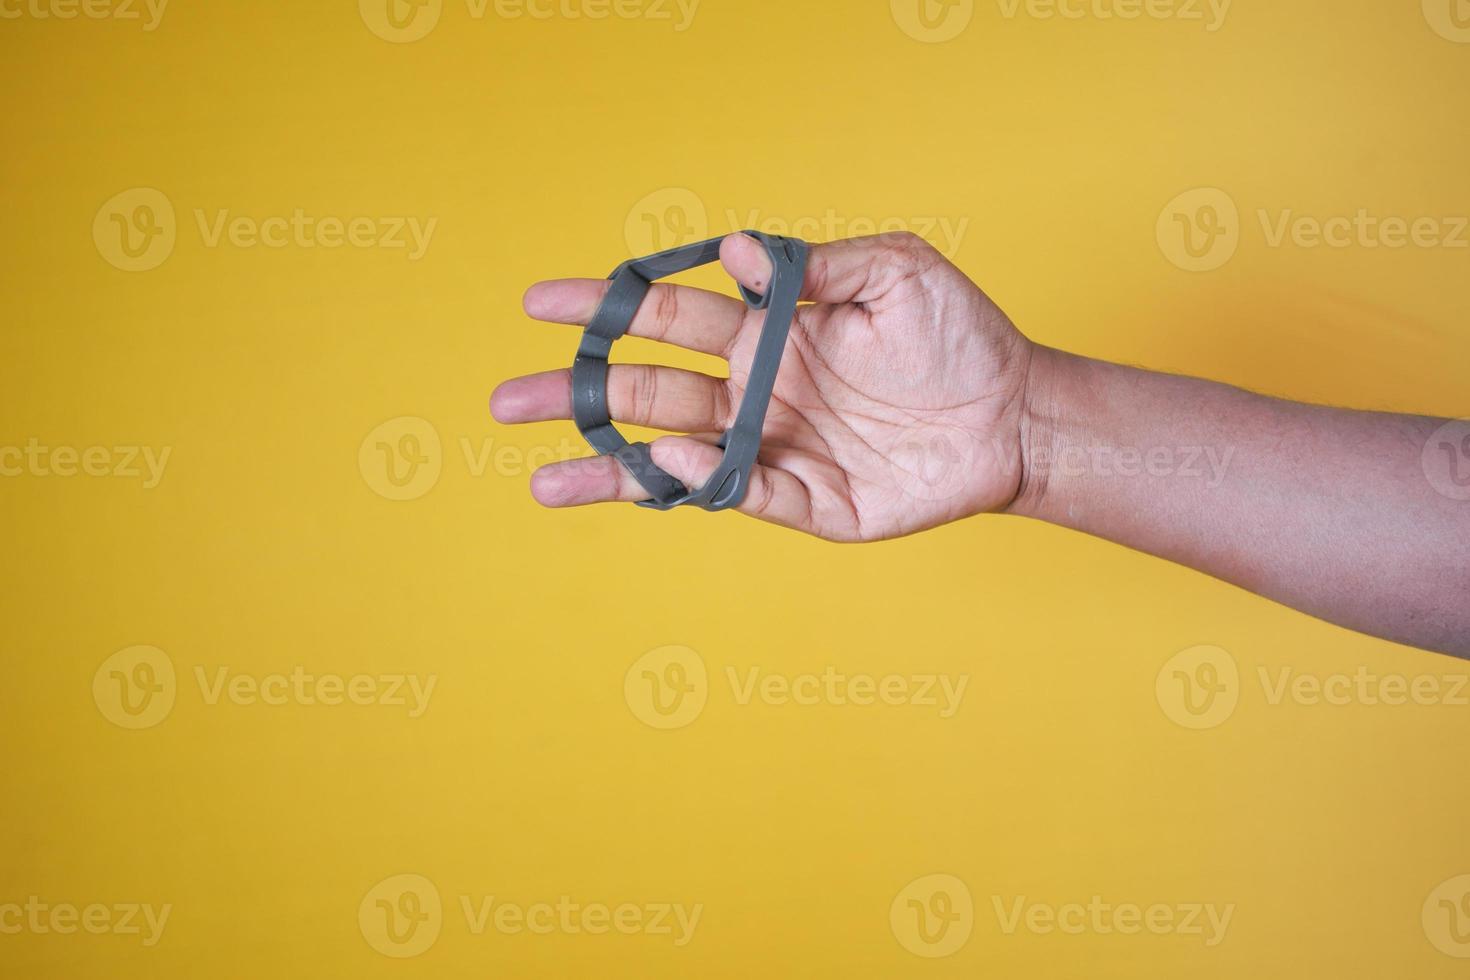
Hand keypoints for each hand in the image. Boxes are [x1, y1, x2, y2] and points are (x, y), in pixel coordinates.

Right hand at [491, 231, 1035, 541]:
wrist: (1016, 412)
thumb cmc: (958, 334)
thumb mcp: (895, 269)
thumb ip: (813, 265)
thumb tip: (729, 252)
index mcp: (766, 332)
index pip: (667, 317)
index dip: (605, 309)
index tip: (543, 303)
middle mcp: (757, 392)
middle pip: (649, 393)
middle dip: (579, 394)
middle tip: (508, 400)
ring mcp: (778, 450)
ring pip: (676, 459)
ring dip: (608, 468)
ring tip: (541, 480)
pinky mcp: (812, 503)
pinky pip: (747, 494)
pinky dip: (705, 482)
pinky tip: (670, 465)